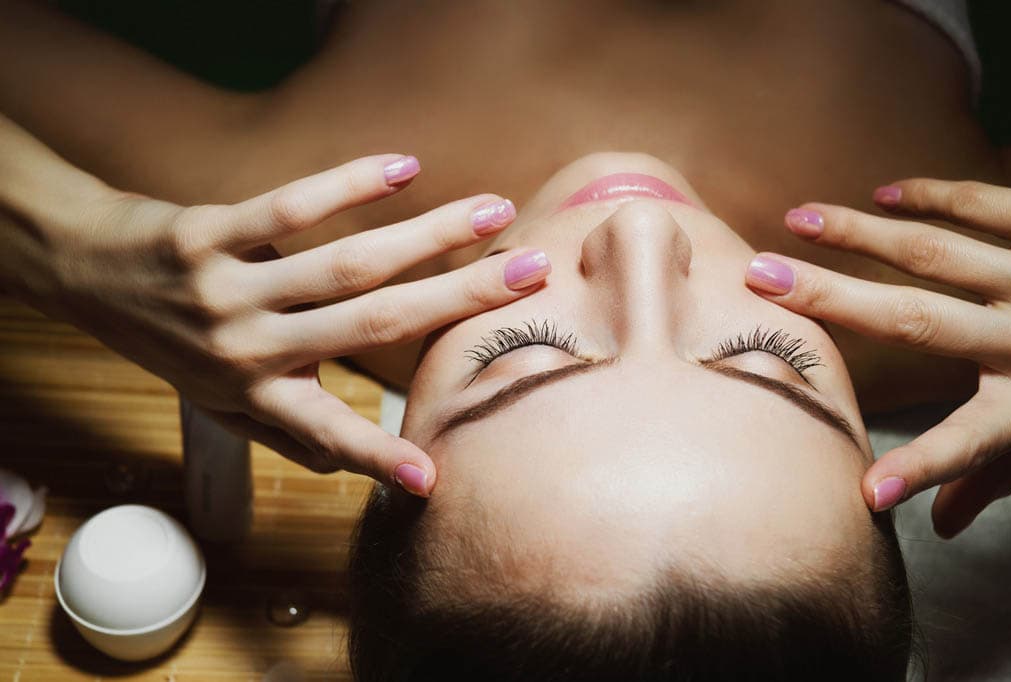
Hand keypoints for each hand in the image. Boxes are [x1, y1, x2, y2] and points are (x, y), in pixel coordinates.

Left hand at [33, 154, 544, 495]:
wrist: (85, 274)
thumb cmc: (167, 343)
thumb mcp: (220, 404)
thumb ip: (285, 431)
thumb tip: (354, 466)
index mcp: (256, 395)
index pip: (327, 433)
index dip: (380, 457)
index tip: (435, 479)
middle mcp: (248, 348)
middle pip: (370, 322)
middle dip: (459, 300)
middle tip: (530, 275)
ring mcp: (229, 289)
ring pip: (344, 263)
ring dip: (428, 236)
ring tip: (491, 213)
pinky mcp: (207, 233)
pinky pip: (287, 209)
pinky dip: (349, 186)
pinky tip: (404, 167)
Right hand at [743, 179, 1010, 536]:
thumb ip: (994, 481)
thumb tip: (930, 526)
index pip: (969, 449)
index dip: (922, 470)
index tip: (868, 492)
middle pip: (916, 319)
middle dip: (833, 299)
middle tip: (761, 275)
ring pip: (937, 251)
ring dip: (861, 232)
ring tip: (801, 219)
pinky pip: (989, 204)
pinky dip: (934, 195)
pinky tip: (885, 191)